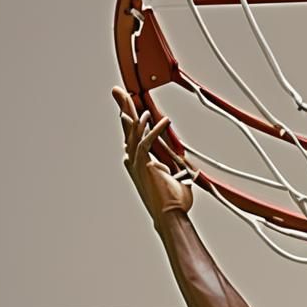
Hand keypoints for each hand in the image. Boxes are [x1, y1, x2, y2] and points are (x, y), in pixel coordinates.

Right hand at [113, 87, 192, 218]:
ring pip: (132, 133)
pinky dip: (154, 131)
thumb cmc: (174, 202)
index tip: (127, 106)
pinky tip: (162, 121)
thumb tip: (188, 168)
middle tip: (118, 92)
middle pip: (127, 130)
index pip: (132, 136)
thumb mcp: (178, 179)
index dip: (130, 120)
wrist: (171, 215)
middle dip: (123, 108)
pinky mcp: (144, 165)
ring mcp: (136, 164)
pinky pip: (146, 143)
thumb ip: (180, 171)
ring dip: (134, 114)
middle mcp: (134, 162)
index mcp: (138, 163)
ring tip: (134, 99)